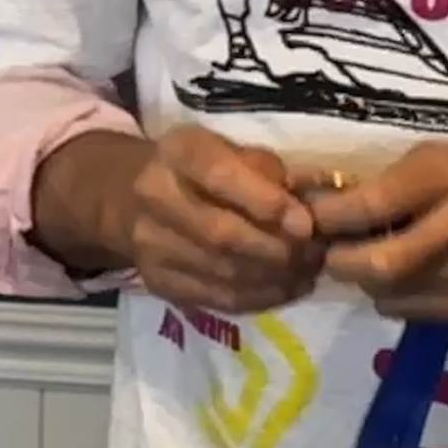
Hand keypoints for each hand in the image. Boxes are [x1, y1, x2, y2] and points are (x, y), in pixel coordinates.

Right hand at [121, 126, 325, 317]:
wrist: (131, 196)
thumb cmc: (200, 167)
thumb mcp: (231, 149)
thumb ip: (270, 171)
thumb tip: (317, 197)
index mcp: (180, 153)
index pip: (221, 177)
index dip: (265, 203)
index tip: (305, 224)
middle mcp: (156, 197)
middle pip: (220, 234)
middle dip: (276, 249)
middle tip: (314, 254)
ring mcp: (151, 245)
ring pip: (221, 271)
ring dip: (273, 278)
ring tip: (308, 273)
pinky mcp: (157, 281)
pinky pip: (214, 298)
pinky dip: (257, 298)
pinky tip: (287, 290)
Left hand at [299, 142, 447, 320]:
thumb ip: (397, 180)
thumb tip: (334, 201)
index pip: (367, 206)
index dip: (327, 216)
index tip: (310, 214)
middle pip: (369, 263)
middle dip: (337, 258)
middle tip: (329, 246)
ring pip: (384, 292)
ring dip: (362, 278)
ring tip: (363, 257)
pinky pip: (409, 310)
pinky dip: (392, 294)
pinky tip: (401, 274)